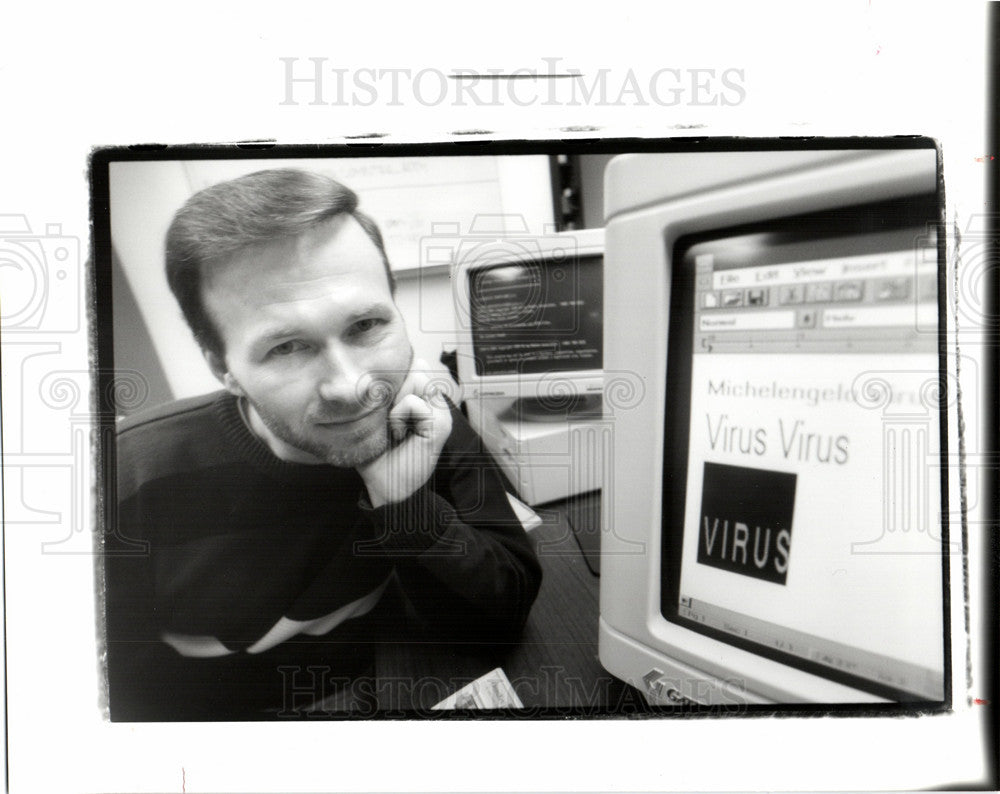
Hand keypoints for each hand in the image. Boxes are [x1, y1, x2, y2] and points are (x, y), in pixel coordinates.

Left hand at [357, 360, 452, 507]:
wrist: (387, 487)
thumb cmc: (378, 455)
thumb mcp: (375, 419)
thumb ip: (379, 394)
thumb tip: (369, 371)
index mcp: (422, 398)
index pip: (414, 364)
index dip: (395, 375)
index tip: (383, 403)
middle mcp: (434, 402)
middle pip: (416, 366)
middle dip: (395, 386)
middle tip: (389, 416)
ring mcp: (441, 412)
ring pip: (417, 378)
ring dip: (396, 402)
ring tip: (394, 426)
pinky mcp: (440, 424)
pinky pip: (413, 402)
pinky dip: (398, 416)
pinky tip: (398, 434)